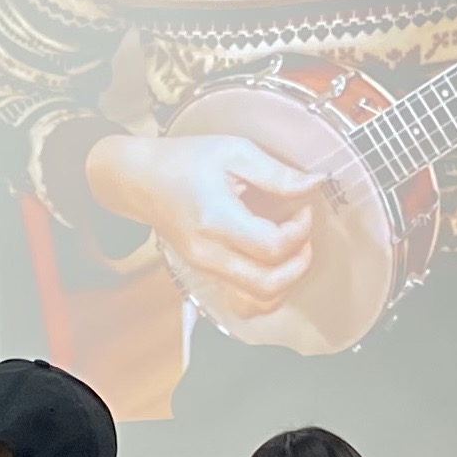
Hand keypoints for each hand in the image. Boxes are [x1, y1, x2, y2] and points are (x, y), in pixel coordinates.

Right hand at [87, 130, 322, 318]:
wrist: (141, 181)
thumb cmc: (183, 162)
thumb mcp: (234, 152)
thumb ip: (277, 173)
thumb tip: (314, 184)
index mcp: (216, 220)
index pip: (272, 246)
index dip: (300, 231)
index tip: (303, 209)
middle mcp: (209, 254)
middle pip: (268, 284)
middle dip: (299, 262)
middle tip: (303, 235)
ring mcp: (206, 270)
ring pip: (257, 303)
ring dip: (286, 282)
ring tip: (291, 252)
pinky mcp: (207, 276)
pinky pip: (243, 304)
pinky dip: (267, 294)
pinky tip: (273, 267)